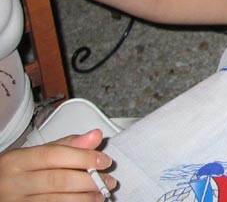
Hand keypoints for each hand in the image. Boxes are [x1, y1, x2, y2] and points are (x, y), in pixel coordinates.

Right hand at [0, 129, 116, 201]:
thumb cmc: (16, 173)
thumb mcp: (34, 155)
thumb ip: (66, 145)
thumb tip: (95, 135)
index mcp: (17, 161)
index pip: (54, 156)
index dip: (83, 157)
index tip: (104, 160)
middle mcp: (14, 183)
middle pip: (57, 180)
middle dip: (88, 181)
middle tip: (108, 181)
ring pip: (56, 201)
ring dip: (84, 199)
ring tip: (100, 195)